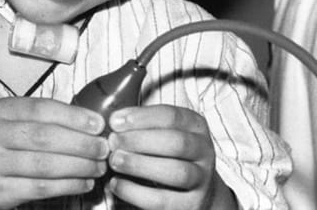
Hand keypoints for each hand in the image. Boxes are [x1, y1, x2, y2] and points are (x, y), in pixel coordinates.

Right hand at [0, 97, 108, 209]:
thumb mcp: (1, 121)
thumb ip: (34, 118)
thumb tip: (83, 120)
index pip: (41, 109)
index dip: (73, 116)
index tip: (98, 123)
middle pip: (45, 137)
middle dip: (81, 143)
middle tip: (104, 147)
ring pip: (45, 165)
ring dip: (79, 166)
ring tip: (98, 166)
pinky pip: (40, 188)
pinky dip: (67, 185)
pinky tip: (83, 183)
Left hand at [106, 105, 235, 209]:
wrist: (193, 190)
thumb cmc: (166, 153)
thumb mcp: (161, 131)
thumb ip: (141, 124)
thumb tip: (112, 121)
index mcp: (195, 126)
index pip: (171, 116)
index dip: (141, 118)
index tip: (115, 121)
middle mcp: (203, 151)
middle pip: (176, 143)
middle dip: (139, 141)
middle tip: (113, 142)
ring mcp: (201, 180)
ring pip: (176, 172)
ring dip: (140, 165)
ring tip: (114, 161)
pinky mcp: (191, 205)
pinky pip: (164, 200)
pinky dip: (135, 192)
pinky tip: (116, 184)